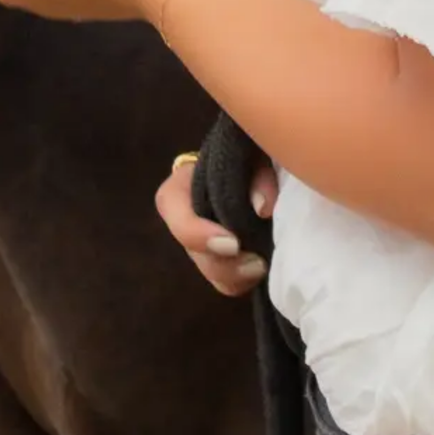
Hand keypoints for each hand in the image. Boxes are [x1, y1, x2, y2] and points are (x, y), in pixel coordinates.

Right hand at [154, 154, 279, 297]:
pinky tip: (262, 268)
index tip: (232, 244)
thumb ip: (260, 174)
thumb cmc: (252, 155)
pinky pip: (223, 281)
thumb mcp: (257, 154)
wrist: (258, 166)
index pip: (171, 205)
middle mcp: (187, 215)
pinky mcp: (221, 257)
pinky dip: (242, 280)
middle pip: (192, 250)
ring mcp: (201, 240)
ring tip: (261, 266)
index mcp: (185, 182)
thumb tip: (262, 207)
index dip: (194, 231)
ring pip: (207, 270)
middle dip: (223, 264)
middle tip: (256, 263)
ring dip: (234, 275)